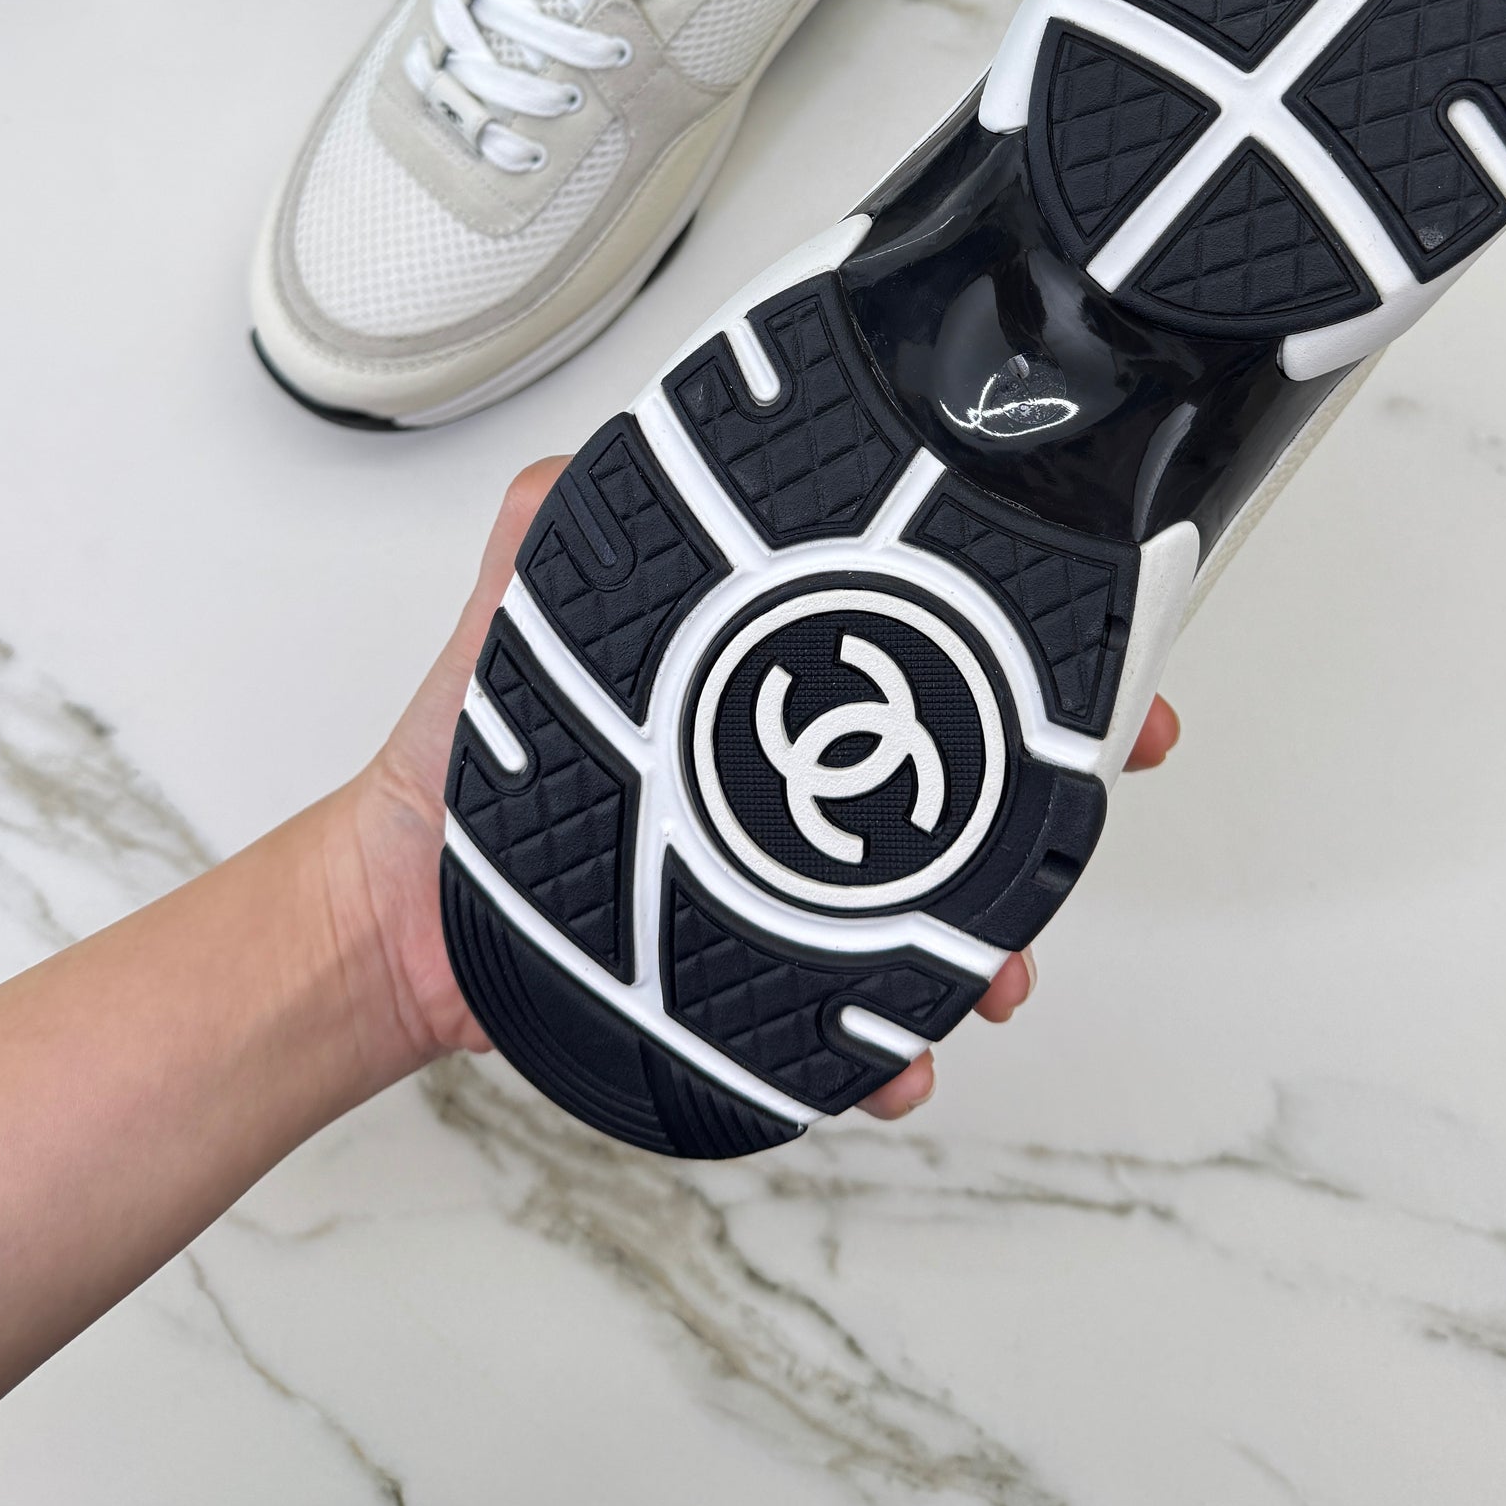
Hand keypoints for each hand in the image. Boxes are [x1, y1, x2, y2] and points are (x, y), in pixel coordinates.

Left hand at [335, 460, 1182, 1113]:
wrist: (402, 912)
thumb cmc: (466, 755)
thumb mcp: (514, 612)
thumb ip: (558, 521)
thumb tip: (602, 445)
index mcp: (766, 683)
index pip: (922, 653)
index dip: (1026, 658)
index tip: (1104, 669)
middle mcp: (790, 781)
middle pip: (961, 785)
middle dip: (1046, 804)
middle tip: (1077, 818)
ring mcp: (781, 882)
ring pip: (928, 911)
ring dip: (985, 940)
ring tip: (994, 966)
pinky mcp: (755, 980)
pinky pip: (847, 1022)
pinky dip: (889, 1050)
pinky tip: (897, 1061)